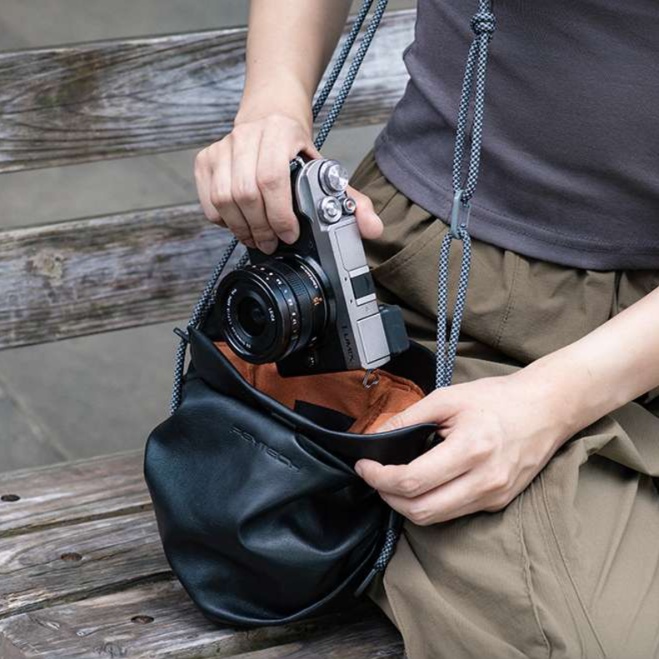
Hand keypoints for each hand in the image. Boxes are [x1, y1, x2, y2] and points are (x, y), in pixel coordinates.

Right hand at [194, 113, 382, 253]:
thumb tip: (372, 228)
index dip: (279, 214)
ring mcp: (223, 147)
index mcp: (280, 134)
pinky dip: (222, 219)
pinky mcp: (206, 159)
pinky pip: (209, 199)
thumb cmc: (297, 150)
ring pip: (224, 199)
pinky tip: (239, 222)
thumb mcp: (327, 170)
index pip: (272, 179)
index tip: (288, 235)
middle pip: (245, 194)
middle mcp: (247, 136)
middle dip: (260, 227)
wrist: (271, 116)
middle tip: (271, 243)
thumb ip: (352, 201)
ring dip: (241, 227)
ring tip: (257, 238)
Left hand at [354, 371, 573, 524]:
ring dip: (406, 505)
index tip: (364, 466)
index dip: (379, 477)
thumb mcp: (448, 398)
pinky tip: (423, 484)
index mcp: (471, 449)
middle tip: (375, 476)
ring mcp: (494, 496)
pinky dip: (430, 503)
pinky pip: (453, 513)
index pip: (412, 480)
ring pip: (435, 518)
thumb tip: (376, 435)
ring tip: (393, 481)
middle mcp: (484, 481)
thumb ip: (408, 418)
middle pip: (420, 511)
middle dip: (388, 496)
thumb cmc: (498, 399)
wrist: (547, 409)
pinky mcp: (498, 502)